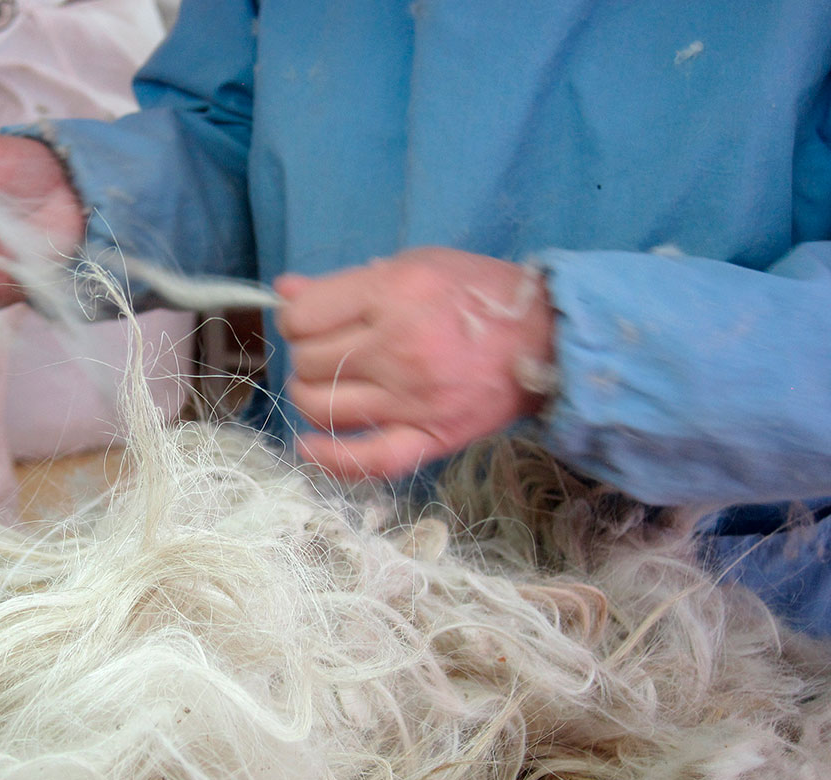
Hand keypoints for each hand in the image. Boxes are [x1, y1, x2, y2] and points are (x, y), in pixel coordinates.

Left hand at [275, 247, 554, 480]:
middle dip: (307, 355)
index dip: (298, 319)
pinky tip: (309, 447)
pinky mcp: (429, 436)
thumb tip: (285, 293)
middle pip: (307, 361)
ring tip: (331, 385)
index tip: (314, 320)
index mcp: (394, 293)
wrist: (548, 337)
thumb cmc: (478, 294)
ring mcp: (413, 397)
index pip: (303, 317)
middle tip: (332, 351)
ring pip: (321, 405)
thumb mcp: (414, 265)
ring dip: (312, 396)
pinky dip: (329, 458)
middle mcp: (398, 346)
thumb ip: (346, 283)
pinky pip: (366, 459)